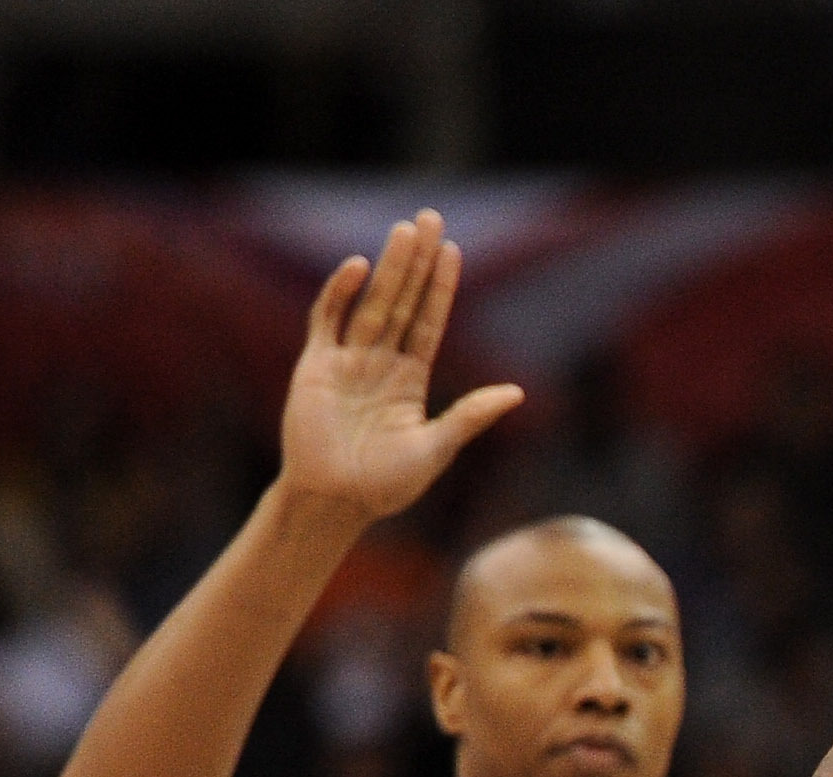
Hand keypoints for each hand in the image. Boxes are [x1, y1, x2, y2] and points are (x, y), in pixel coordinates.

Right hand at [277, 209, 523, 521]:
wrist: (334, 503)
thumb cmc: (386, 486)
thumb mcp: (437, 448)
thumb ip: (471, 416)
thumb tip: (517, 393)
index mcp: (409, 379)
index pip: (429, 321)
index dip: (440, 287)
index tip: (453, 251)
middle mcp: (379, 363)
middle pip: (402, 301)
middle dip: (416, 262)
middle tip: (430, 217)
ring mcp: (347, 362)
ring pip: (371, 303)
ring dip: (388, 268)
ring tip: (405, 230)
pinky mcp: (315, 368)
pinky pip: (327, 322)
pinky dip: (339, 294)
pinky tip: (358, 267)